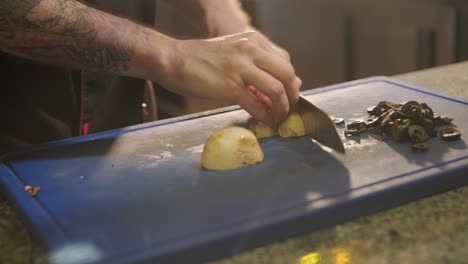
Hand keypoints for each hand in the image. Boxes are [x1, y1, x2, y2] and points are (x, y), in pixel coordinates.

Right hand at [159, 30, 301, 126]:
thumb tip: (276, 87)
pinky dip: (266, 116)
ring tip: (278, 117)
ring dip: (282, 108)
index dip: (291, 81)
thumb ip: (255, 66)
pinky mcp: (230, 87)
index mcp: (253, 41)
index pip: (285, 61)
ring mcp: (241, 68)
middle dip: (292, 96)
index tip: (288, 95)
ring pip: (277, 90)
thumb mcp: (233, 53)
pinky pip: (257, 105)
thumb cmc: (200, 59)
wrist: (173, 60)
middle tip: (288, 109)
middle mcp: (250, 50)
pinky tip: (266, 121)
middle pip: (287, 74)